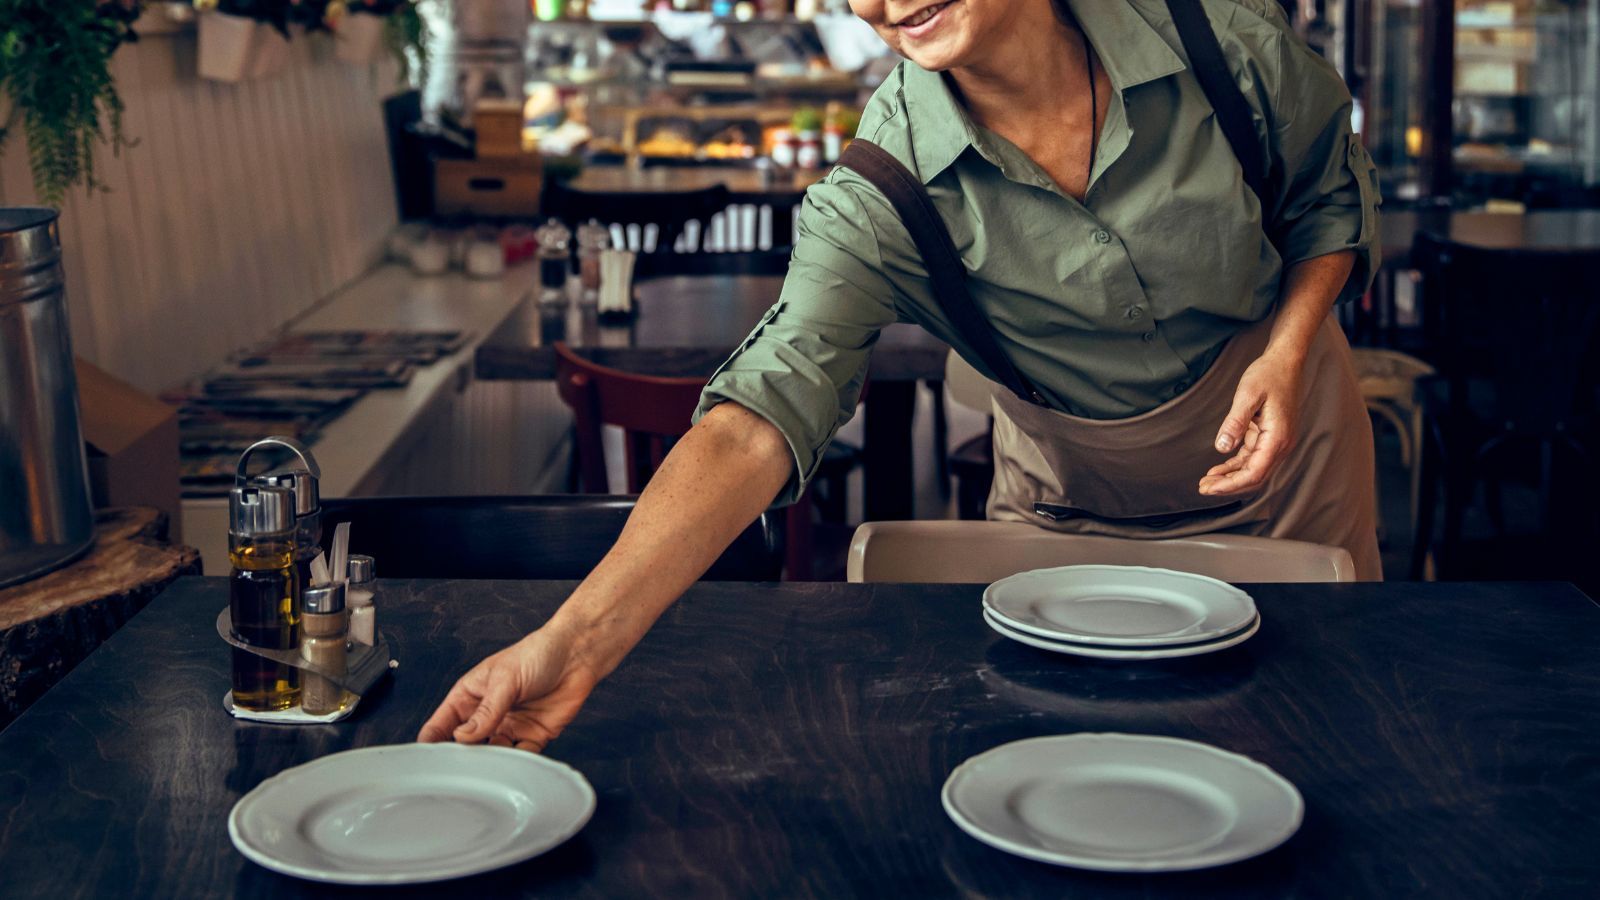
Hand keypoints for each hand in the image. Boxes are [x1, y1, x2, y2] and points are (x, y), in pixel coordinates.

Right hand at [417, 625, 598, 751]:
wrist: (577, 656)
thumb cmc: (537, 654)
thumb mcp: (505, 679)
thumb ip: (486, 711)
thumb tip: (462, 737)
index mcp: (471, 695)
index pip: (443, 722)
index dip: (433, 740)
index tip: (427, 761)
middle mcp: (488, 714)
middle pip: (466, 744)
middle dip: (462, 758)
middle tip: (458, 773)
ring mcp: (509, 726)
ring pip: (492, 754)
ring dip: (490, 763)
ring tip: (488, 769)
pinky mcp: (533, 736)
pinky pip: (520, 756)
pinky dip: (516, 764)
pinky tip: (514, 765)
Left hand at [1198, 349, 1303, 496]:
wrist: (1285, 361)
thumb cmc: (1269, 374)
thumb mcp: (1248, 395)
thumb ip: (1235, 422)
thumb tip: (1222, 448)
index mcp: (1278, 438)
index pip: (1254, 473)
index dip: (1231, 484)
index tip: (1209, 488)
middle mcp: (1281, 444)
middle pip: (1254, 477)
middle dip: (1229, 486)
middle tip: (1203, 488)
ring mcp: (1276, 441)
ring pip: (1253, 470)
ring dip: (1231, 478)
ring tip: (1206, 481)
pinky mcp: (1270, 436)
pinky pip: (1252, 458)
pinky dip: (1235, 466)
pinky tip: (1218, 469)